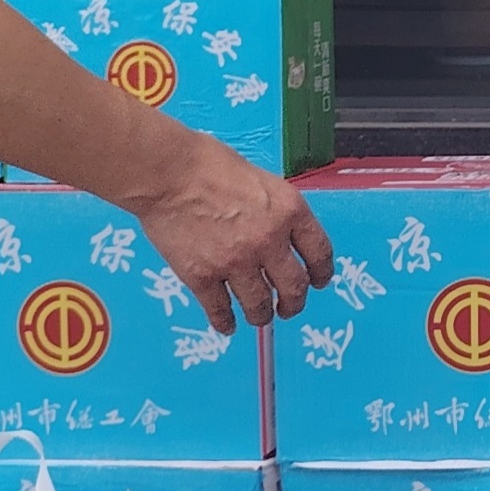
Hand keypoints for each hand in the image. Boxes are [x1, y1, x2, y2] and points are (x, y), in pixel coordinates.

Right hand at [122, 132, 335, 331]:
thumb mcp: (263, 181)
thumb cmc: (209, 165)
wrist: (167, 172)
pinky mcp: (201, 276)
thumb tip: (282, 236)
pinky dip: (224, 321)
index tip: (319, 281)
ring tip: (259, 317)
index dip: (322, 272)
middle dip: (294, 303)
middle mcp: (269, 241)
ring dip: (261, 315)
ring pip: (259, 304)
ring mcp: (235, 262)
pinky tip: (227, 325)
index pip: (320, 252)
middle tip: (289, 308)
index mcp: (290, 212)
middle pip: (294, 286)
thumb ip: (276, 211)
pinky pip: (219, 308)